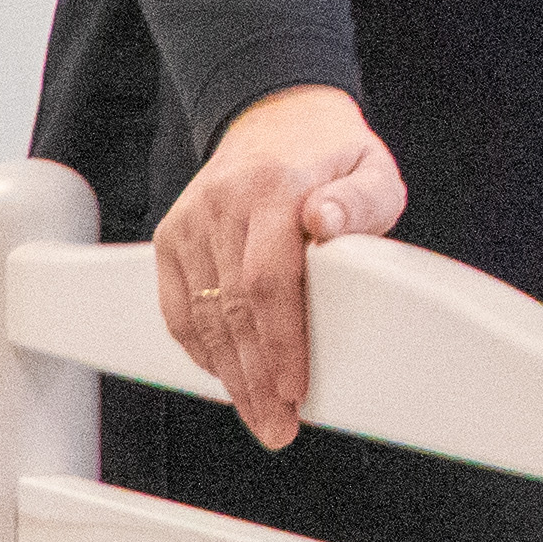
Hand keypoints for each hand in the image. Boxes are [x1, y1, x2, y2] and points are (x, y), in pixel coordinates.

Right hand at [154, 84, 406, 449]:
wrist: (277, 116)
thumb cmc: (332, 154)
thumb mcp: (372, 167)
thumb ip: (362, 199)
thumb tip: (329, 222)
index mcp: (274, 189)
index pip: (268, 279)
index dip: (279, 342)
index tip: (294, 388)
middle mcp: (222, 206)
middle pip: (231, 311)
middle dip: (255, 379)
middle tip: (278, 425)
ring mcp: (189, 223)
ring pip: (200, 319)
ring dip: (229, 376)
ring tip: (259, 414)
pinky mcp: (169, 239)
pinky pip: (177, 310)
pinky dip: (201, 351)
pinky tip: (227, 376)